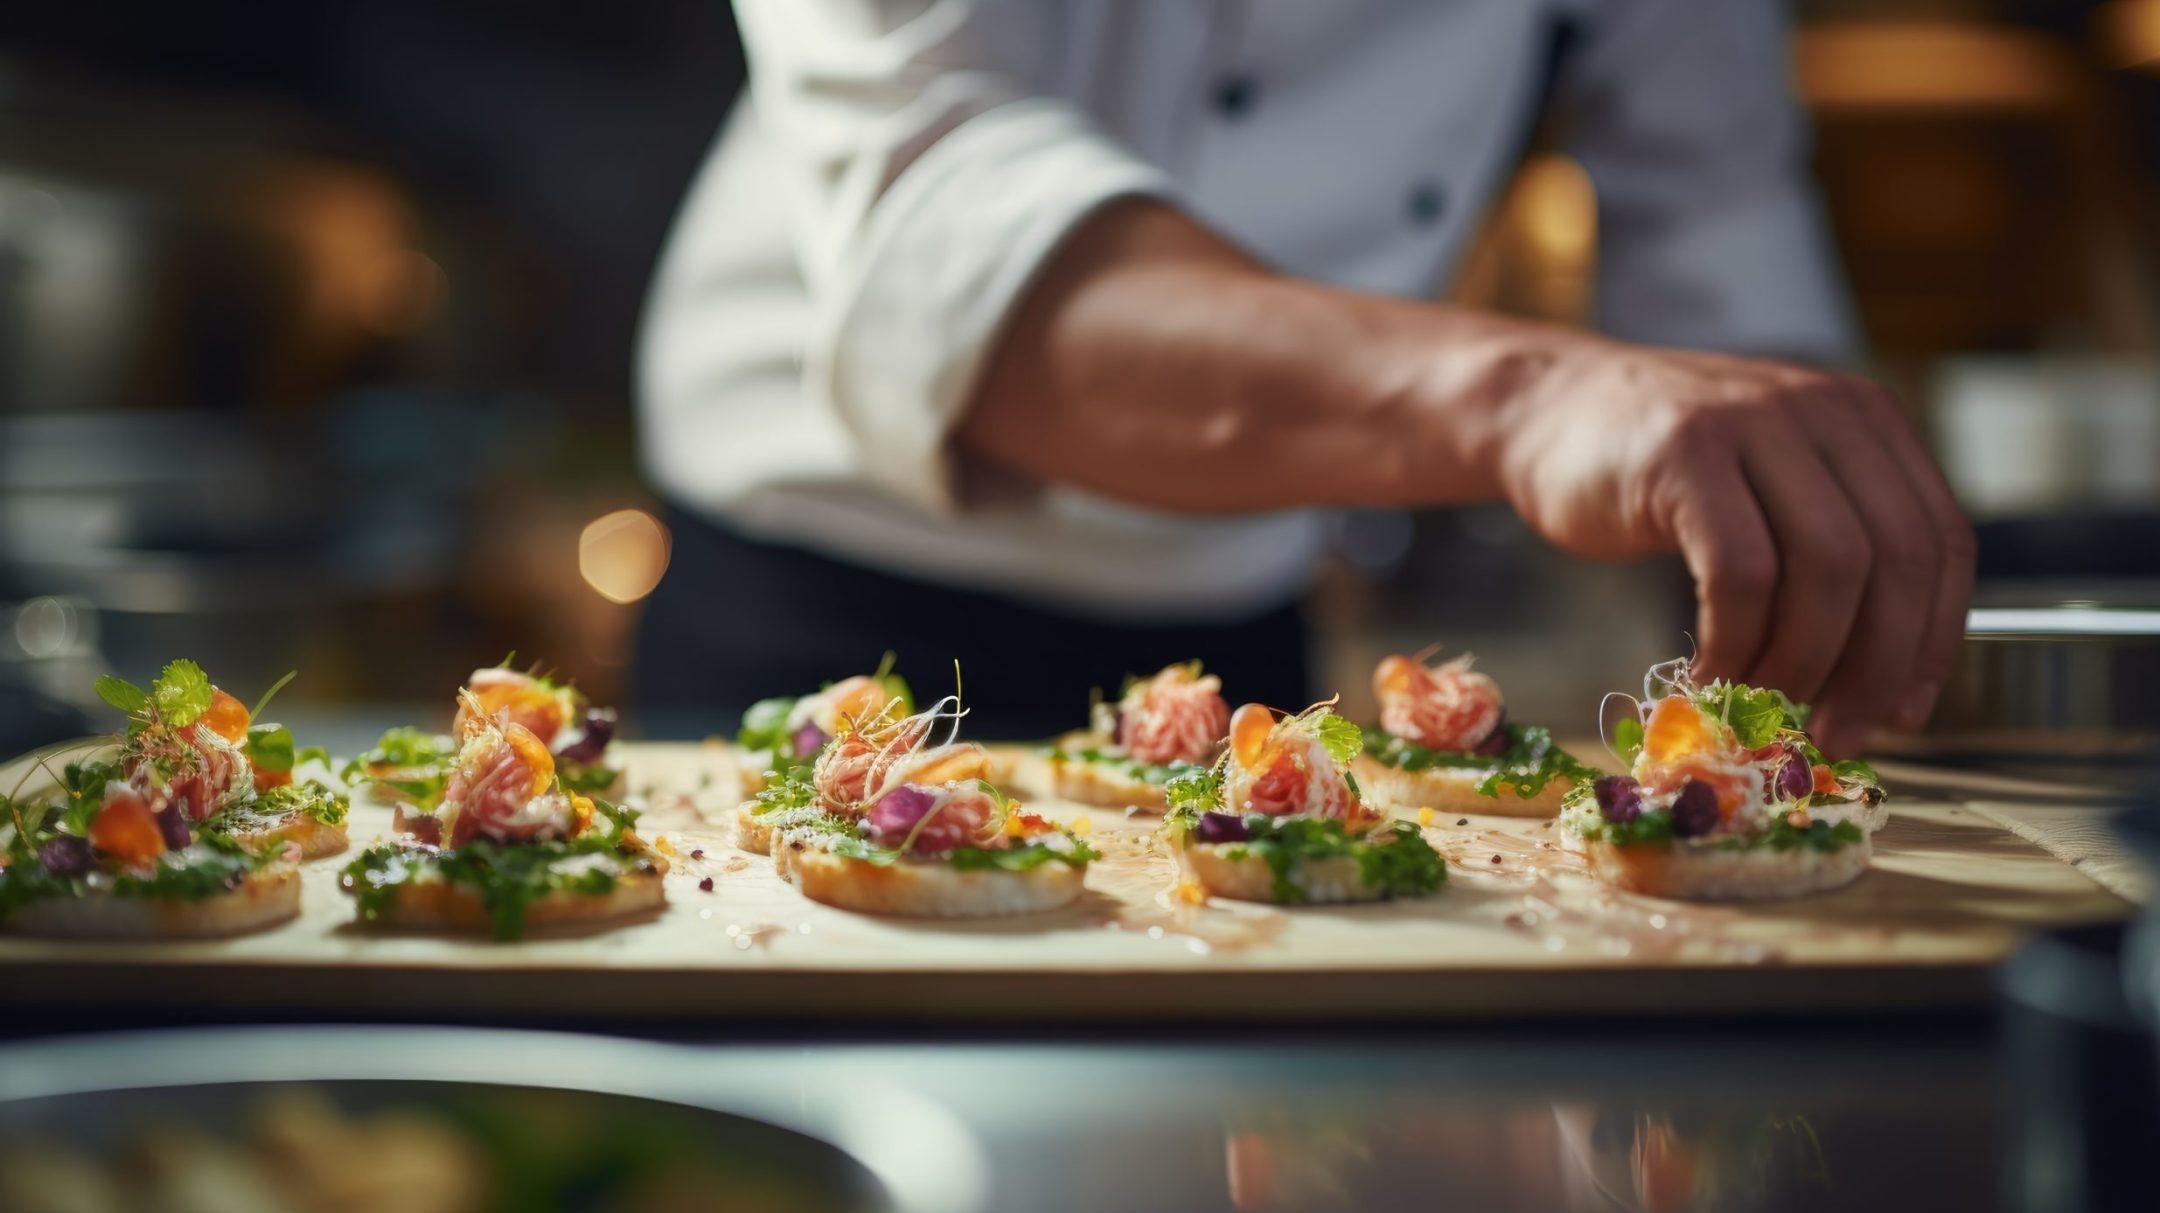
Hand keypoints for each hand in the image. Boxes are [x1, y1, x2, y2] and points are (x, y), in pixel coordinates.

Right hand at [1492, 339, 1974, 755]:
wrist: (1545, 411)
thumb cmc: (1656, 472)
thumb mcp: (1768, 491)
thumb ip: (1829, 556)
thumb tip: (1885, 689)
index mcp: (1865, 420)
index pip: (1941, 540)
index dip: (1934, 640)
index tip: (1904, 712)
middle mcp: (1823, 411)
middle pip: (1895, 558)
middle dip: (1874, 666)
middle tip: (1837, 732)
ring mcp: (1754, 423)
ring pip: (1828, 567)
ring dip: (1804, 660)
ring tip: (1765, 705)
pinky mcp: (1685, 452)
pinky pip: (1740, 572)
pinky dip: (1734, 642)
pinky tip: (1709, 675)